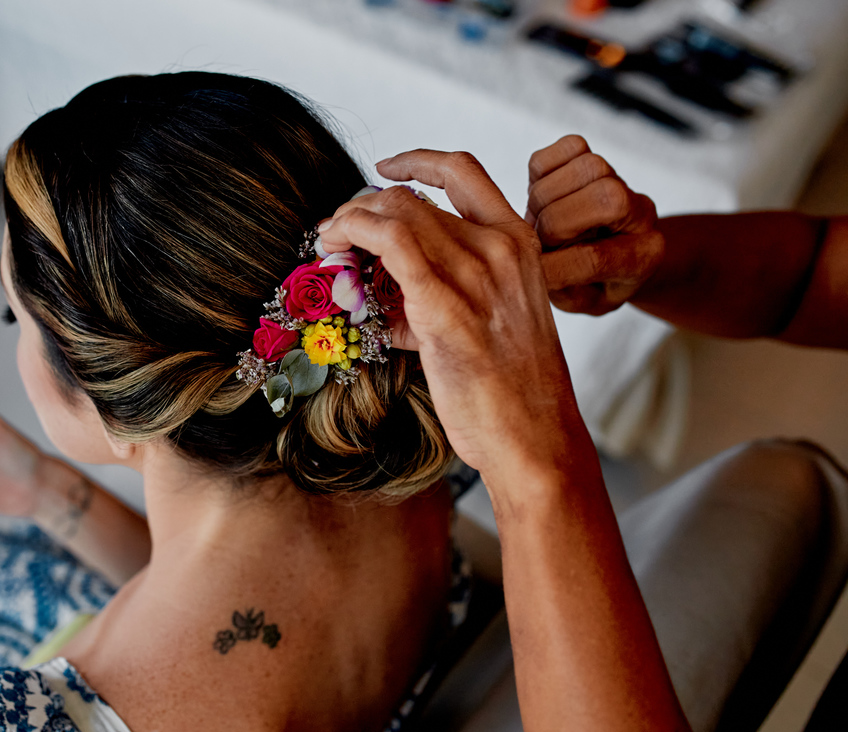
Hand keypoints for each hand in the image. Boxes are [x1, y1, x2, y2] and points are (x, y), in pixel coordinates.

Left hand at [318, 149, 584, 482]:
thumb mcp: (493, 323)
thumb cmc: (512, 392)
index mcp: (519, 243)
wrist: (537, 438)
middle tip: (334, 235)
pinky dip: (352, 234)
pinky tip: (333, 248)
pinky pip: (388, 242)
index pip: (463, 172)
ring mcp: (476, 274)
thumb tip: (382, 295)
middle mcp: (500, 248)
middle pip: (410, 197)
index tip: (383, 169)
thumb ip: (444, 294)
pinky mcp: (444, 305)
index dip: (416, 161)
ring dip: (347, 222)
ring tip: (327, 246)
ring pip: (393, 212)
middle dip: (361, 208)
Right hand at [527, 135, 663, 315]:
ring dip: (548, 197)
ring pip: (587, 167)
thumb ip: (561, 287)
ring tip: (539, 220)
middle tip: (537, 244)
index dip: (558, 266)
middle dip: (553, 225)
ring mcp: (621, 180)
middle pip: (603, 197)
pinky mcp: (596, 159)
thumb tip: (532, 262)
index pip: (599, 256)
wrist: (604, 254)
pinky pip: (569, 147)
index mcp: (643, 258)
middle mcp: (641, 212)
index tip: (533, 272)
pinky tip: (543, 195)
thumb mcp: (582, 303)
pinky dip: (545, 169)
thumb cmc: (590, 285)